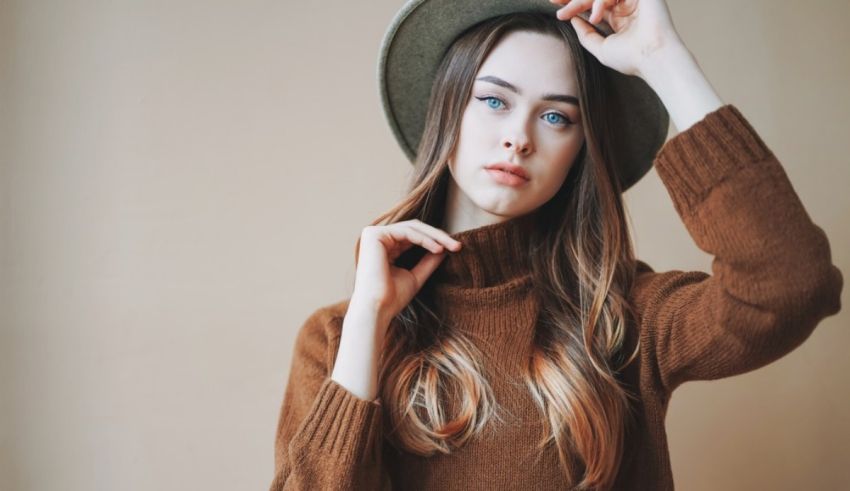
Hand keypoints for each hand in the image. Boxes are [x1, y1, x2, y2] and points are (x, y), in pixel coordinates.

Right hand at [351, 219, 461, 326]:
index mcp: (383, 247)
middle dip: (438, 236)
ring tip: (452, 247)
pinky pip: (407, 232)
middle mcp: (376, 238)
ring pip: (412, 227)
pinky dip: (425, 239)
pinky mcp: (374, 235)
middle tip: (458, 246)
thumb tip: (445, 249)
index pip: (413, 236)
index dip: (435, 240)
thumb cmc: (392, 298)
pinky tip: (438, 249)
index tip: (456, 249)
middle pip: (414, 228)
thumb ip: (428, 261)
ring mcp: (373, 234)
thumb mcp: (416, 276)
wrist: (376, 309)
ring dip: (435, 236)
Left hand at [550, 0, 685, 76]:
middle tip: (554, 0)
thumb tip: (573, 19)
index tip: (555, 5)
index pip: (594, 5)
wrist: (652, 58)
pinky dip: (601, 1)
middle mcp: (626, 5)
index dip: (575, 3)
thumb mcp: (600, 48)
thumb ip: (586, 34)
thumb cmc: (630, 58)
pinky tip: (596, 16)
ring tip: (568, 13)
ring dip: (581, 1)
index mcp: (620, 18)